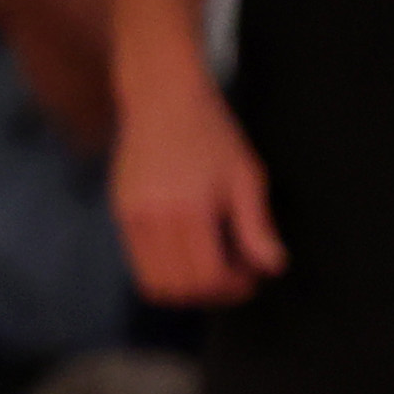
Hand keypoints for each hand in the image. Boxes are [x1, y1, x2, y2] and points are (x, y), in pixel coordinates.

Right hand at [107, 49, 284, 305]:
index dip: (234, 287)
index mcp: (188, 211)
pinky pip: (139, 263)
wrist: (164, 100)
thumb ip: (256, 227)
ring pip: (153, 282)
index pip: (206, 276)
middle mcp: (152, 219)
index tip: (253, 277)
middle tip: (237, 278)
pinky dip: (167, 271)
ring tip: (215, 268)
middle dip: (212, 293)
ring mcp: (131, 218)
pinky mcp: (121, 213)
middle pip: (179, 287)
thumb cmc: (213, 135)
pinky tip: (192, 252)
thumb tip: (273, 267)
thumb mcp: (247, 178)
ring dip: (187, 288)